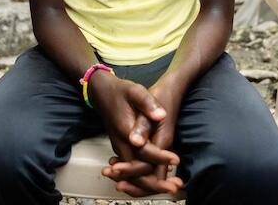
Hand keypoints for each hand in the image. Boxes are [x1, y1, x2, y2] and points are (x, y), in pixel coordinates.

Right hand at [89, 73, 181, 195]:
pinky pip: (132, 168)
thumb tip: (161, 115)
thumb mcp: (135, 91)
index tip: (176, 159)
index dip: (160, 157)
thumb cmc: (120, 91)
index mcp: (125, 131)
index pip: (144, 151)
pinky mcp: (121, 148)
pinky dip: (144, 176)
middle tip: (174, 186)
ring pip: (133, 173)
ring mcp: (120, 148)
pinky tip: (159, 177)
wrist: (101, 92)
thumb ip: (147, 103)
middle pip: (137, 170)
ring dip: (150, 182)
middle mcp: (121, 143)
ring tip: (170, 186)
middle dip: (155, 182)